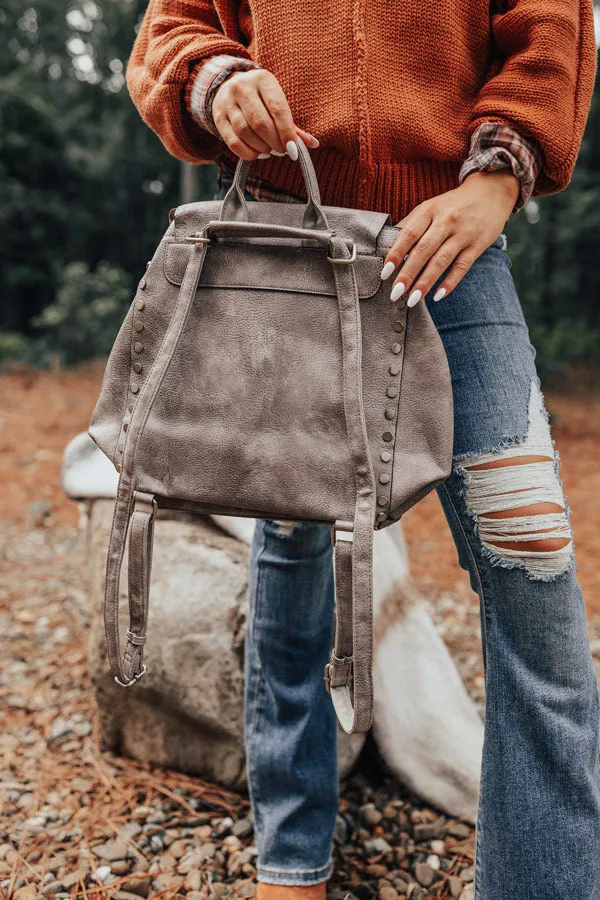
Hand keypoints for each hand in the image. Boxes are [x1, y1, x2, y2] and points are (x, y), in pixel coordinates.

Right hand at [212, 67, 318, 160]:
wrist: (227, 86)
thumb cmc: (260, 99)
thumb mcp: (277, 102)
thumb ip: (293, 125)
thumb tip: (313, 144)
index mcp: (263, 79)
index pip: (277, 109)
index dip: (286, 132)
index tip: (293, 150)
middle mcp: (242, 88)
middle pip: (260, 123)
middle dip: (274, 143)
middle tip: (282, 151)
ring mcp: (227, 102)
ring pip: (246, 133)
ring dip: (262, 148)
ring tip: (270, 151)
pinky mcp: (219, 118)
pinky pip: (233, 142)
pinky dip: (248, 153)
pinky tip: (257, 154)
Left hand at [380, 170, 519, 305]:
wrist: (491, 192)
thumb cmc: (452, 205)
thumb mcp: (430, 207)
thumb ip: (411, 225)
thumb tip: (387, 246)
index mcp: (429, 209)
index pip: (409, 234)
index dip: (395, 253)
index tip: (384, 273)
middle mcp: (446, 220)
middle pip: (424, 250)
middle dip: (408, 273)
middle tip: (395, 293)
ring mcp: (463, 233)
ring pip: (442, 261)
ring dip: (426, 282)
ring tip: (413, 300)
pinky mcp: (478, 244)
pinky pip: (462, 266)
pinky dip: (450, 282)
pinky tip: (438, 296)